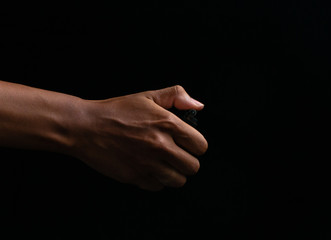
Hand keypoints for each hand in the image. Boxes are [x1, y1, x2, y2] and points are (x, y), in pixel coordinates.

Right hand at [70, 86, 207, 190]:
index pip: (201, 146)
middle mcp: (160, 145)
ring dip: (175, 173)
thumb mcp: (148, 96)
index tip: (188, 144)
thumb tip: (199, 106)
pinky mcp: (134, 177)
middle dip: (188, 161)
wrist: (85, 127)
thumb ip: (177, 96)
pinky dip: (157, 180)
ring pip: (178, 181)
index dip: (196, 145)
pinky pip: (158, 187)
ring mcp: (147, 163)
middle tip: (177, 155)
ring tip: (165, 164)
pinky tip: (149, 168)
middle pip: (193, 167)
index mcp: (167, 123)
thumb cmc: (117, 111)